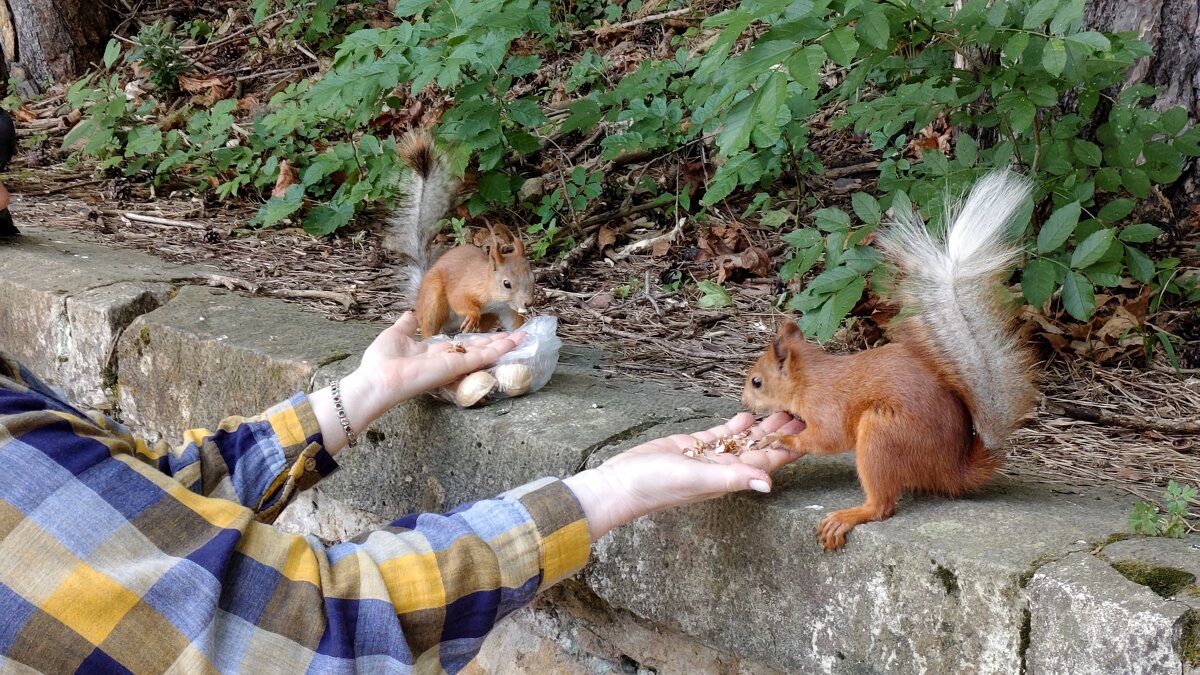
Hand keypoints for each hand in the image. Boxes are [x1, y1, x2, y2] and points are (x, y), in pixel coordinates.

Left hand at [357, 312, 521, 401]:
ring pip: (484, 353)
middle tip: (518, 336)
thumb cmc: (381, 362)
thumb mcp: (396, 335)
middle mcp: (447, 360)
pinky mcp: (455, 367)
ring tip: (523, 338)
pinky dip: (497, 350)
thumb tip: (409, 314)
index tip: (494, 335)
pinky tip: (512, 343)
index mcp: (434, 354)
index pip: (463, 346)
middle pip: (478, 350)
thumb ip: (406, 325)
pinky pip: (480, 357)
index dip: (479, 341)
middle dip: (498, 343)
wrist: (377, 380)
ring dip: (504, 345)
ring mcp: (453, 365)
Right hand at [563, 412, 806, 540]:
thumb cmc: (657, 486)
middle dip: (782, 434)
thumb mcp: (699, 479)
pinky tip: (748, 414)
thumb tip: (769, 485)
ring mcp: (708, 457)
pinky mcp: (691, 446)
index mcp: (729, 478)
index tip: (812, 434)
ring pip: (743, 440)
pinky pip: (720, 434)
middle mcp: (723, 468)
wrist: (623, 483)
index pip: (767, 462)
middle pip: (760, 449)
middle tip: (804, 413)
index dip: (790, 449)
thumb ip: (734, 478)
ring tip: (783, 410)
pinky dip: (735, 425)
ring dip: (763, 427)